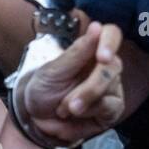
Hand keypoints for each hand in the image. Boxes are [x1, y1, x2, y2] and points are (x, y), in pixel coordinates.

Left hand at [21, 22, 124, 146]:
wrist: (36, 118)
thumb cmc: (44, 87)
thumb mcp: (53, 70)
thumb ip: (77, 52)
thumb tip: (97, 26)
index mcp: (91, 49)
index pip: (111, 34)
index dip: (110, 42)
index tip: (102, 57)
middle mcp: (106, 67)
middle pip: (111, 69)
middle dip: (88, 91)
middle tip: (68, 106)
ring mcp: (111, 89)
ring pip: (108, 95)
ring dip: (81, 108)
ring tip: (62, 111)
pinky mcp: (112, 110)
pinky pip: (106, 113)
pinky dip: (83, 122)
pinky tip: (69, 121)